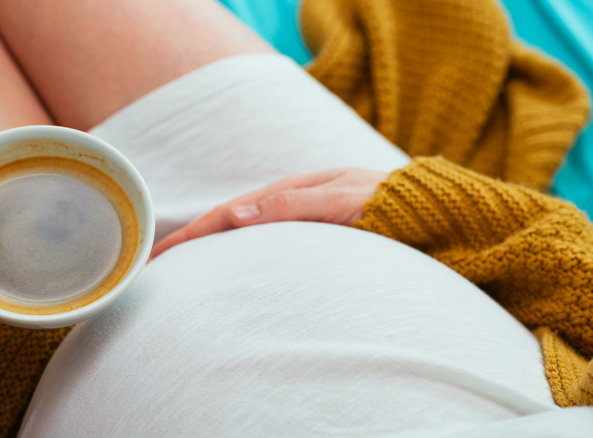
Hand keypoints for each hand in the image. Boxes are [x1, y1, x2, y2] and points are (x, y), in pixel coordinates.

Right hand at [151, 168, 386, 257]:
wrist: (435, 214)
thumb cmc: (392, 205)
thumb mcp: (345, 200)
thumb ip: (295, 204)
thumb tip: (237, 215)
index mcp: (293, 191)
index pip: (228, 212)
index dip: (192, 232)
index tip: (159, 253)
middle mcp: (291, 203)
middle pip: (229, 222)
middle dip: (192, 240)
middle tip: (157, 264)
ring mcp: (301, 219)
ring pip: (245, 233)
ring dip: (212, 247)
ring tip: (184, 268)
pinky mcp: (314, 237)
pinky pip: (266, 244)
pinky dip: (240, 253)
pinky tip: (233, 267)